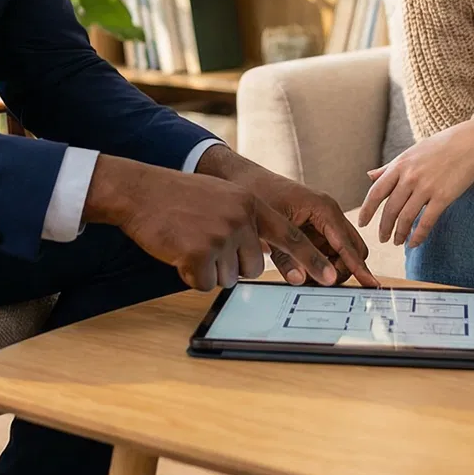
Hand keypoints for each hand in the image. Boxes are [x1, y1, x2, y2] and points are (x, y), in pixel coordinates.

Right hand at [86, 157, 337, 291]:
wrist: (142, 192)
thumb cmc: (179, 198)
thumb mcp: (222, 199)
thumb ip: (247, 220)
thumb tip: (263, 257)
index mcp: (251, 204)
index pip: (290, 237)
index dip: (312, 260)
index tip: (331, 278)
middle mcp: (242, 218)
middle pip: (253, 267)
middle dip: (230, 265)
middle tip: (204, 243)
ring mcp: (221, 235)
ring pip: (228, 277)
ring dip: (209, 269)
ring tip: (189, 243)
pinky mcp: (199, 252)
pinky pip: (205, 283)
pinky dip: (191, 275)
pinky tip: (178, 252)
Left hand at [196, 147, 377, 287]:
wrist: (241, 178)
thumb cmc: (257, 195)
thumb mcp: (271, 230)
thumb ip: (289, 257)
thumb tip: (304, 280)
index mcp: (324, 209)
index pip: (348, 245)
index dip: (359, 268)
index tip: (371, 285)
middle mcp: (328, 213)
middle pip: (353, 250)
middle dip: (344, 270)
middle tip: (321, 283)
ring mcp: (323, 220)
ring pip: (341, 252)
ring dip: (331, 268)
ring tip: (306, 277)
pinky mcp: (314, 226)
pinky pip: (327, 249)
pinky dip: (320, 262)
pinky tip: (301, 268)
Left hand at [356, 120, 473, 246]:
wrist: (469, 143)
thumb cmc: (439, 147)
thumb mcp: (410, 153)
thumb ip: (389, 167)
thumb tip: (369, 176)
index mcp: (399, 166)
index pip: (376, 192)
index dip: (366, 210)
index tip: (362, 224)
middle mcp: (409, 177)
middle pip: (390, 209)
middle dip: (384, 228)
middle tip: (382, 238)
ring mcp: (426, 187)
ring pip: (406, 218)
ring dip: (399, 234)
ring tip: (397, 242)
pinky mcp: (443, 197)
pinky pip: (426, 222)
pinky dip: (418, 236)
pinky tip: (414, 243)